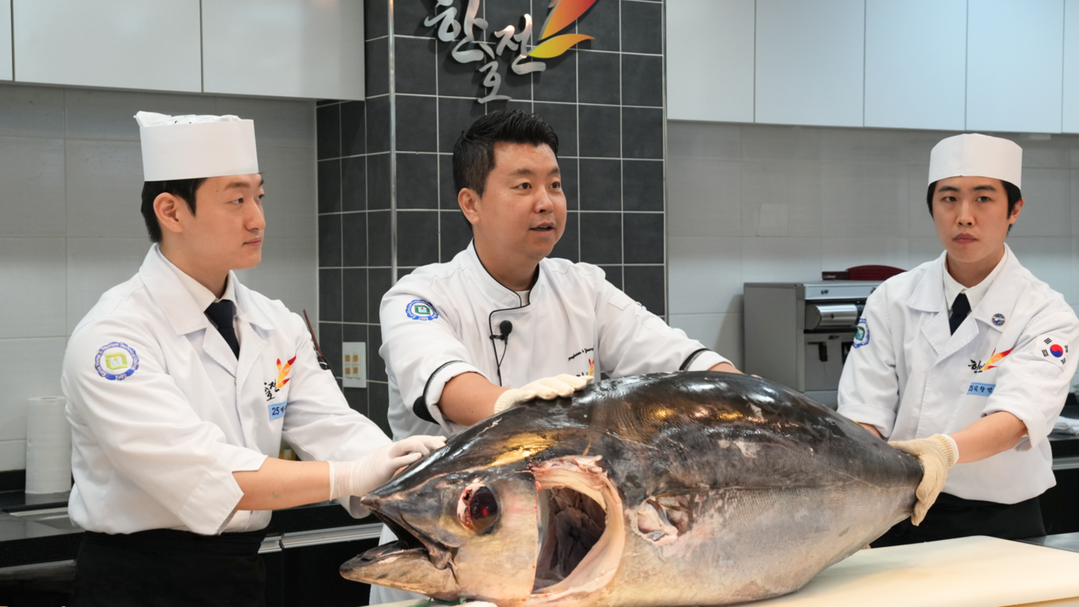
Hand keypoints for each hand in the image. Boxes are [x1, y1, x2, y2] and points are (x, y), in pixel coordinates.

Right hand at [328, 435, 445, 498]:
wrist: (350, 477)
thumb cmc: (370, 476)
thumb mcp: (390, 468)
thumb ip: (402, 466)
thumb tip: (418, 468)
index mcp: (395, 451)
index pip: (415, 440)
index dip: (429, 439)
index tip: (443, 441)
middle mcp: (392, 450)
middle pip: (414, 439)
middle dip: (430, 440)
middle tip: (443, 446)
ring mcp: (387, 456)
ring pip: (406, 444)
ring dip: (422, 445)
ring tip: (434, 450)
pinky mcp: (382, 466)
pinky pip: (396, 460)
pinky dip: (408, 457)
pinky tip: (419, 457)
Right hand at [493, 374, 591, 413]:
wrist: (512, 405)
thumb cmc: (538, 403)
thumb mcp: (553, 398)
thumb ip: (569, 390)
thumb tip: (589, 380)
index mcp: (551, 385)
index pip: (563, 379)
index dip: (573, 380)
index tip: (585, 384)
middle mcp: (541, 385)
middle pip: (552, 382)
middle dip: (562, 386)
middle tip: (570, 392)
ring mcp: (528, 390)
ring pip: (538, 387)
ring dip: (546, 389)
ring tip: (553, 394)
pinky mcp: (516, 399)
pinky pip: (520, 395)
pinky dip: (526, 394)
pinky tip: (531, 395)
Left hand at [888, 434, 957, 525]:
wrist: (943, 451)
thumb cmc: (925, 447)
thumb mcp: (915, 444)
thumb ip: (901, 446)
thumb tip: (886, 445)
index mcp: (933, 463)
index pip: (931, 476)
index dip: (926, 486)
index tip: (920, 496)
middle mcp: (938, 476)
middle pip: (931, 492)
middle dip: (923, 504)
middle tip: (915, 514)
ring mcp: (938, 484)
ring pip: (931, 499)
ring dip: (924, 510)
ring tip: (915, 520)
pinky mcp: (936, 489)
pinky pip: (930, 501)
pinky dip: (924, 510)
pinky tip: (917, 519)